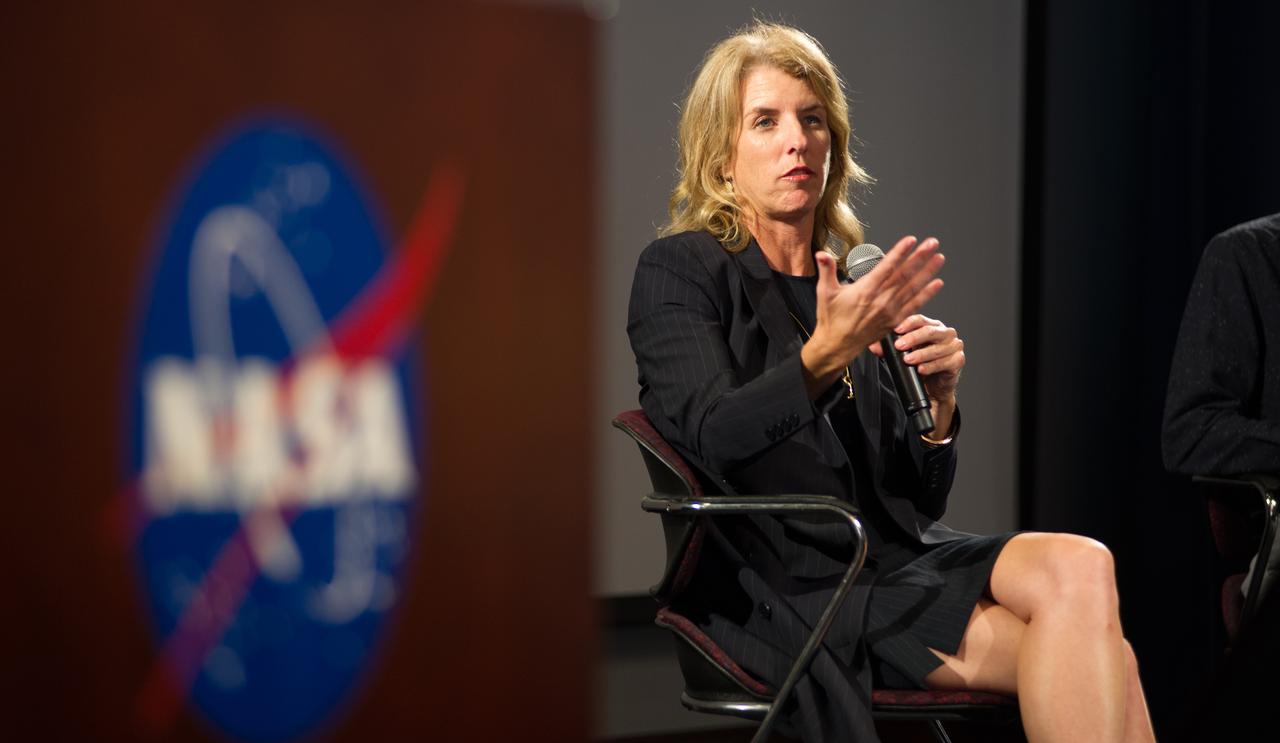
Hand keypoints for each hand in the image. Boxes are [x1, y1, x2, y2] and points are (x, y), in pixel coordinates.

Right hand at [801, 236, 944, 397]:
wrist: (837, 345)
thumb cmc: (831, 318)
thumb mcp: (825, 292)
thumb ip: (826, 270)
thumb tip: (821, 254)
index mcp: (864, 291)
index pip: (886, 268)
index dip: (900, 253)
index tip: (911, 240)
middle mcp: (880, 301)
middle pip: (904, 275)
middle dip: (920, 258)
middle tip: (932, 243)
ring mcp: (889, 311)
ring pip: (913, 288)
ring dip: (927, 272)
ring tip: (939, 258)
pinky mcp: (894, 321)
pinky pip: (914, 305)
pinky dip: (927, 294)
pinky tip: (937, 283)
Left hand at [869, 313, 963, 436]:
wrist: (934, 387)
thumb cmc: (920, 366)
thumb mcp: (903, 355)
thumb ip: (889, 349)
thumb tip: (873, 346)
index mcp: (933, 326)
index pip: (920, 319)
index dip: (908, 323)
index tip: (896, 330)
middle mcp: (945, 333)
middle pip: (930, 331)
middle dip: (913, 338)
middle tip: (899, 346)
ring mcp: (954, 346)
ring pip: (937, 348)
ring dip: (921, 354)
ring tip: (908, 360)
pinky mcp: (958, 360)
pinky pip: (944, 362)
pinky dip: (931, 366)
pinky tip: (921, 369)